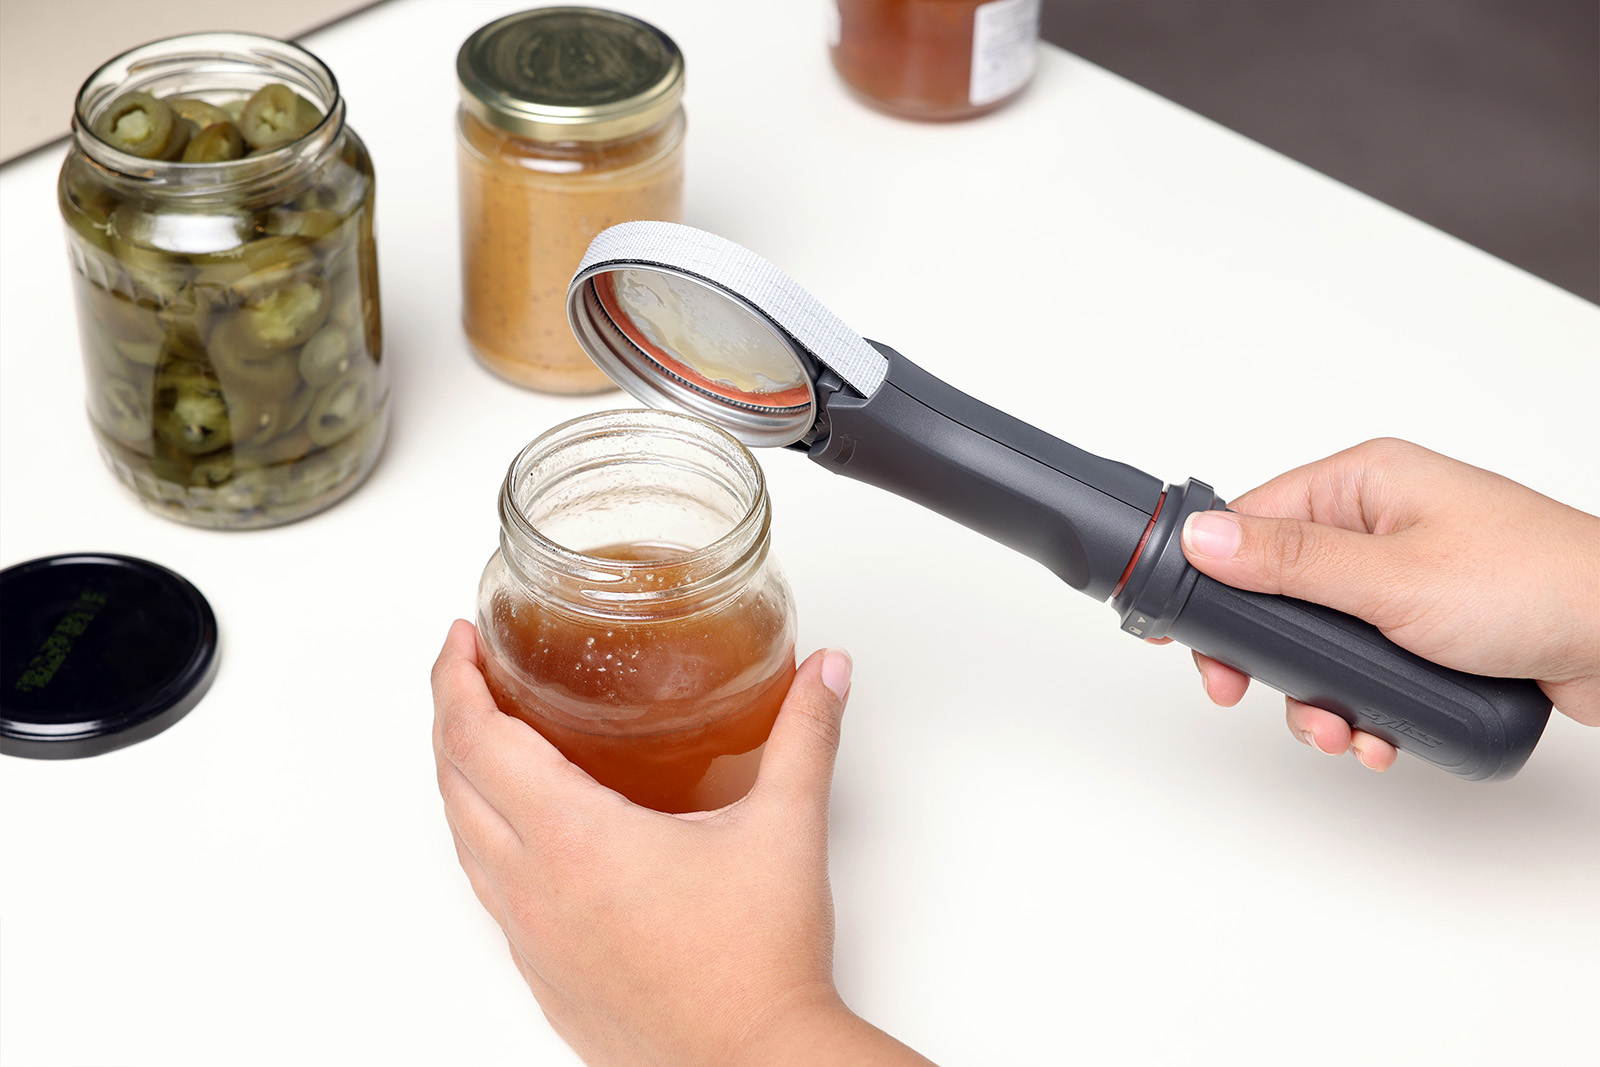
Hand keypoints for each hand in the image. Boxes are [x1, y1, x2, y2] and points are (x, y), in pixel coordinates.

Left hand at [431, 621, 933, 1065]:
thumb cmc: (758, 965)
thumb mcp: (788, 827)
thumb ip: (805, 734)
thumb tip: (826, 673)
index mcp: (573, 839)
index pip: (475, 739)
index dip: (455, 679)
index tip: (461, 640)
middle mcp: (534, 888)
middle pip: (453, 783)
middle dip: (452, 715)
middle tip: (475, 672)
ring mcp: (531, 939)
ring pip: (464, 841)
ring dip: (464, 780)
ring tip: (492, 739)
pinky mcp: (545, 977)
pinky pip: (491, 893)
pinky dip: (487, 841)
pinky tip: (530, 835)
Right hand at [1177, 438, 1599, 769]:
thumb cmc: (1538, 585)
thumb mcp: (1392, 579)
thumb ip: (1290, 562)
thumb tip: (1204, 536)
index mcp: (1366, 483)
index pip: (1254, 520)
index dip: (1214, 579)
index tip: (1191, 636)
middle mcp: (1383, 524)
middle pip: (1281, 589)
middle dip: (1270, 656)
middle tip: (1248, 693)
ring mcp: (1410, 577)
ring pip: (1323, 638)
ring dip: (1320, 694)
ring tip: (1342, 731)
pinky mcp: (1434, 627)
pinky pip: (1369, 665)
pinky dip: (1365, 704)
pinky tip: (1380, 734)